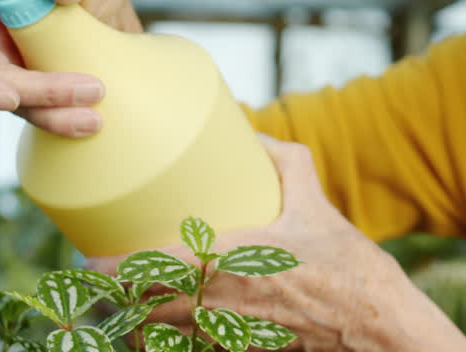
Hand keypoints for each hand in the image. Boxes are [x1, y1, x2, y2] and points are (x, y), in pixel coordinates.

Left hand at [89, 136, 465, 351]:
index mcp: (235, 260)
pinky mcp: (244, 350)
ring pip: (163, 334)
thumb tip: (255, 135)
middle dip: (114, 297)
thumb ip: (285, 161)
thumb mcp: (316, 203)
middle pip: (148, 306)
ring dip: (135, 322)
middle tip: (93, 280)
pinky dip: (169, 342)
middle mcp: (225, 301)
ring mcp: (232, 333)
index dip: (117, 268)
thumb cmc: (347, 262)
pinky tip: (159, 332)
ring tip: (116, 306)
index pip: (159, 267)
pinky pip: (192, 350)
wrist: (375, 320)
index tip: (90, 258)